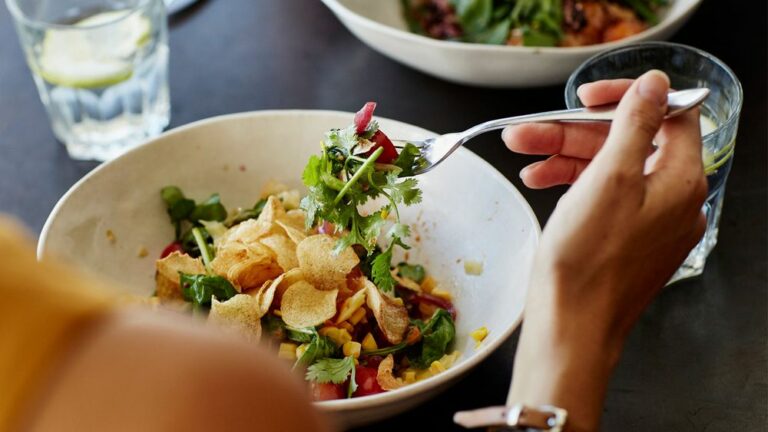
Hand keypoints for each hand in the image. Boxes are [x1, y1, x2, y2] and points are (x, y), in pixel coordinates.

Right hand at [504, 71, 706, 430]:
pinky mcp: (626, 240)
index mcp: (680, 181)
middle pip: (628, 143)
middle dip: (574, 133)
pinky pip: (604, 197)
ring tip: (522, 156)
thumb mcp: (608, 179)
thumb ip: (635, 124)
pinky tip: (539, 181)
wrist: (571, 327)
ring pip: (609, 170)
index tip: (585, 97)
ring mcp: (650, 223)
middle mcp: (672, 201)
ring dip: (564, 156)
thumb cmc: (587, 263)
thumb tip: (656, 85)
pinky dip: (572, 184)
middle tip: (529, 131)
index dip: (624, 99)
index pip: (666, 115)